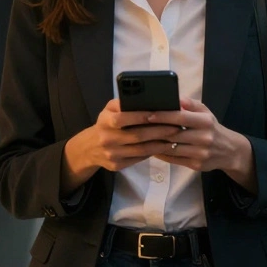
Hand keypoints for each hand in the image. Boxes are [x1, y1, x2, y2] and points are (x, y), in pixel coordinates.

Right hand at [61, 100, 182, 193]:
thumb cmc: (106, 123)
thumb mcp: (109, 109)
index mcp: (105, 121)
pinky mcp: (116, 165)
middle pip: (136, 136)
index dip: (141, 116)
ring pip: (140, 150)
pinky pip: (138, 159)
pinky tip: (163, 147)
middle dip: (158, 131)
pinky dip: (152, 152)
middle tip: (176, 127)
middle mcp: (106, 138)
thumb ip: (125, 103)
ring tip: (174, 138)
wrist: (90, 148)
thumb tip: (150, 100)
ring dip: (159, 144)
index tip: (160, 113)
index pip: (123, 118)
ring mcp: (111, 154)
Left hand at [149, 99, 256, 190]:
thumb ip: (190, 104)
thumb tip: (175, 97)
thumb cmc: (211, 128)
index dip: (163, 116)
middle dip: (155, 130)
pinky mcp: (196, 165)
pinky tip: (151, 148)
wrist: (229, 151)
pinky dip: (161, 154)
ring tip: (141, 138)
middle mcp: (204, 137)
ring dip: (155, 143)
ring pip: (172, 148)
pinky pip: (174, 159)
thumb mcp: (205, 112)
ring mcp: (200, 153)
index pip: (181, 117)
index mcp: (205, 121)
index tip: (148, 114)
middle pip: (174, 134)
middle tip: (138, 127)